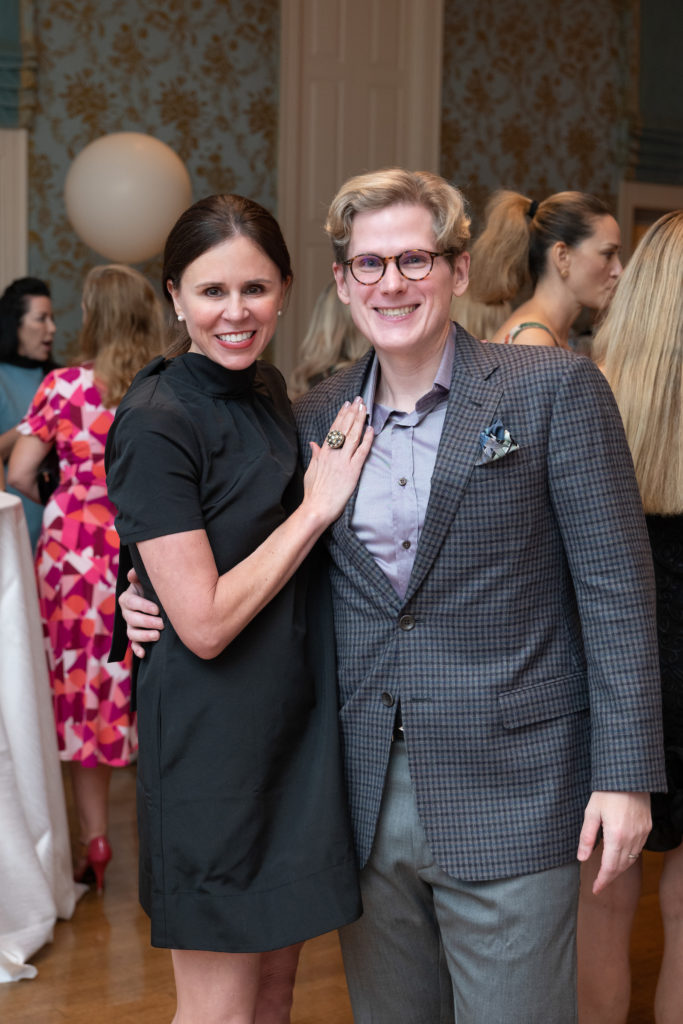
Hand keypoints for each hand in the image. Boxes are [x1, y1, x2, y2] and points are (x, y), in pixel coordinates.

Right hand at [119, 567, 163, 657]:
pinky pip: (133, 645)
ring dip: (143, 636)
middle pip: (132, 619)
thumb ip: (139, 575)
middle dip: (147, 622)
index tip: (157, 609)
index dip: (143, 606)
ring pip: (132, 633)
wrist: (157, 598)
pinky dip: (137, 650)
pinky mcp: (136, 636)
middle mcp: (126, 613)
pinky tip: (144, 654)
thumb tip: (132, 574)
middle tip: (162, 623)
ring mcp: (130, 626)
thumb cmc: (152, 587)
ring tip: (157, 636)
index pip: (131, 603)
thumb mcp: (146, 580)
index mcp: (127, 598)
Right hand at [302, 397, 372, 525]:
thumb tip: (314, 443)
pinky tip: (371, 429)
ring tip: (365, 407)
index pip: (333, 429)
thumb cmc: (313, 493)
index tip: (346, 405)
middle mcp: (333, 454)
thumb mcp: (311, 471)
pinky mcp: (352, 471)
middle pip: (344, 428)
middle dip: (352, 412)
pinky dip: (367, 439)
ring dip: (360, 420)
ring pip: (353, 436)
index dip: (341, 415)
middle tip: (358, 399)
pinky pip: (362, 451)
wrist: (317, 508)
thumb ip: (315, 455)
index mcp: (323, 453)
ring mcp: (343, 461)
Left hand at [576, 790, 650, 893]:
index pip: (609, 868)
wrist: (629, 776)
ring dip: (619, 869)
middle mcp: (632, 838)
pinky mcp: (647, 828)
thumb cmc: (607, 792)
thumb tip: (582, 858)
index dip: (602, 881)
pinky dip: (629, 857)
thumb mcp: (591, 813)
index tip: (595, 889)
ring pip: (631, 860)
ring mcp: (642, 834)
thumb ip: (587, 837)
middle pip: (621, 867)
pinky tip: (620, 856)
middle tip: (599, 884)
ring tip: (607, 873)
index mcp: (616, 836)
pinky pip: (638, 849)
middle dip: (610, 878)